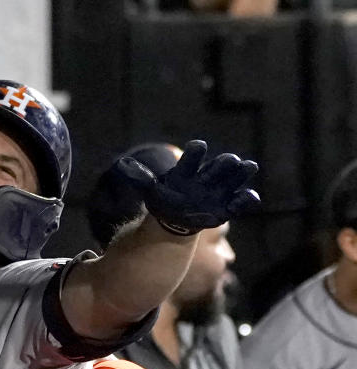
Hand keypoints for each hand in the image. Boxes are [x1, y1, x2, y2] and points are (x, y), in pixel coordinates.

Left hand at [115, 139, 259, 233]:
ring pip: (235, 177)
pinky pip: (242, 201)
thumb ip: (139, 178)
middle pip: (219, 164)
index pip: (193, 155)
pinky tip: (248, 198)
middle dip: (224, 163)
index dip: (195, 151)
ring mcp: (220, 190)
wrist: (175, 218)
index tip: (198, 147)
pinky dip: (247, 199)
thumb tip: (121, 165)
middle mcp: (207, 176)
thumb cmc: (164, 199)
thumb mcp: (150, 190)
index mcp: (188, 170)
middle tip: (230, 161)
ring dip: (242, 172)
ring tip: (249, 167)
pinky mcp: (228, 206)